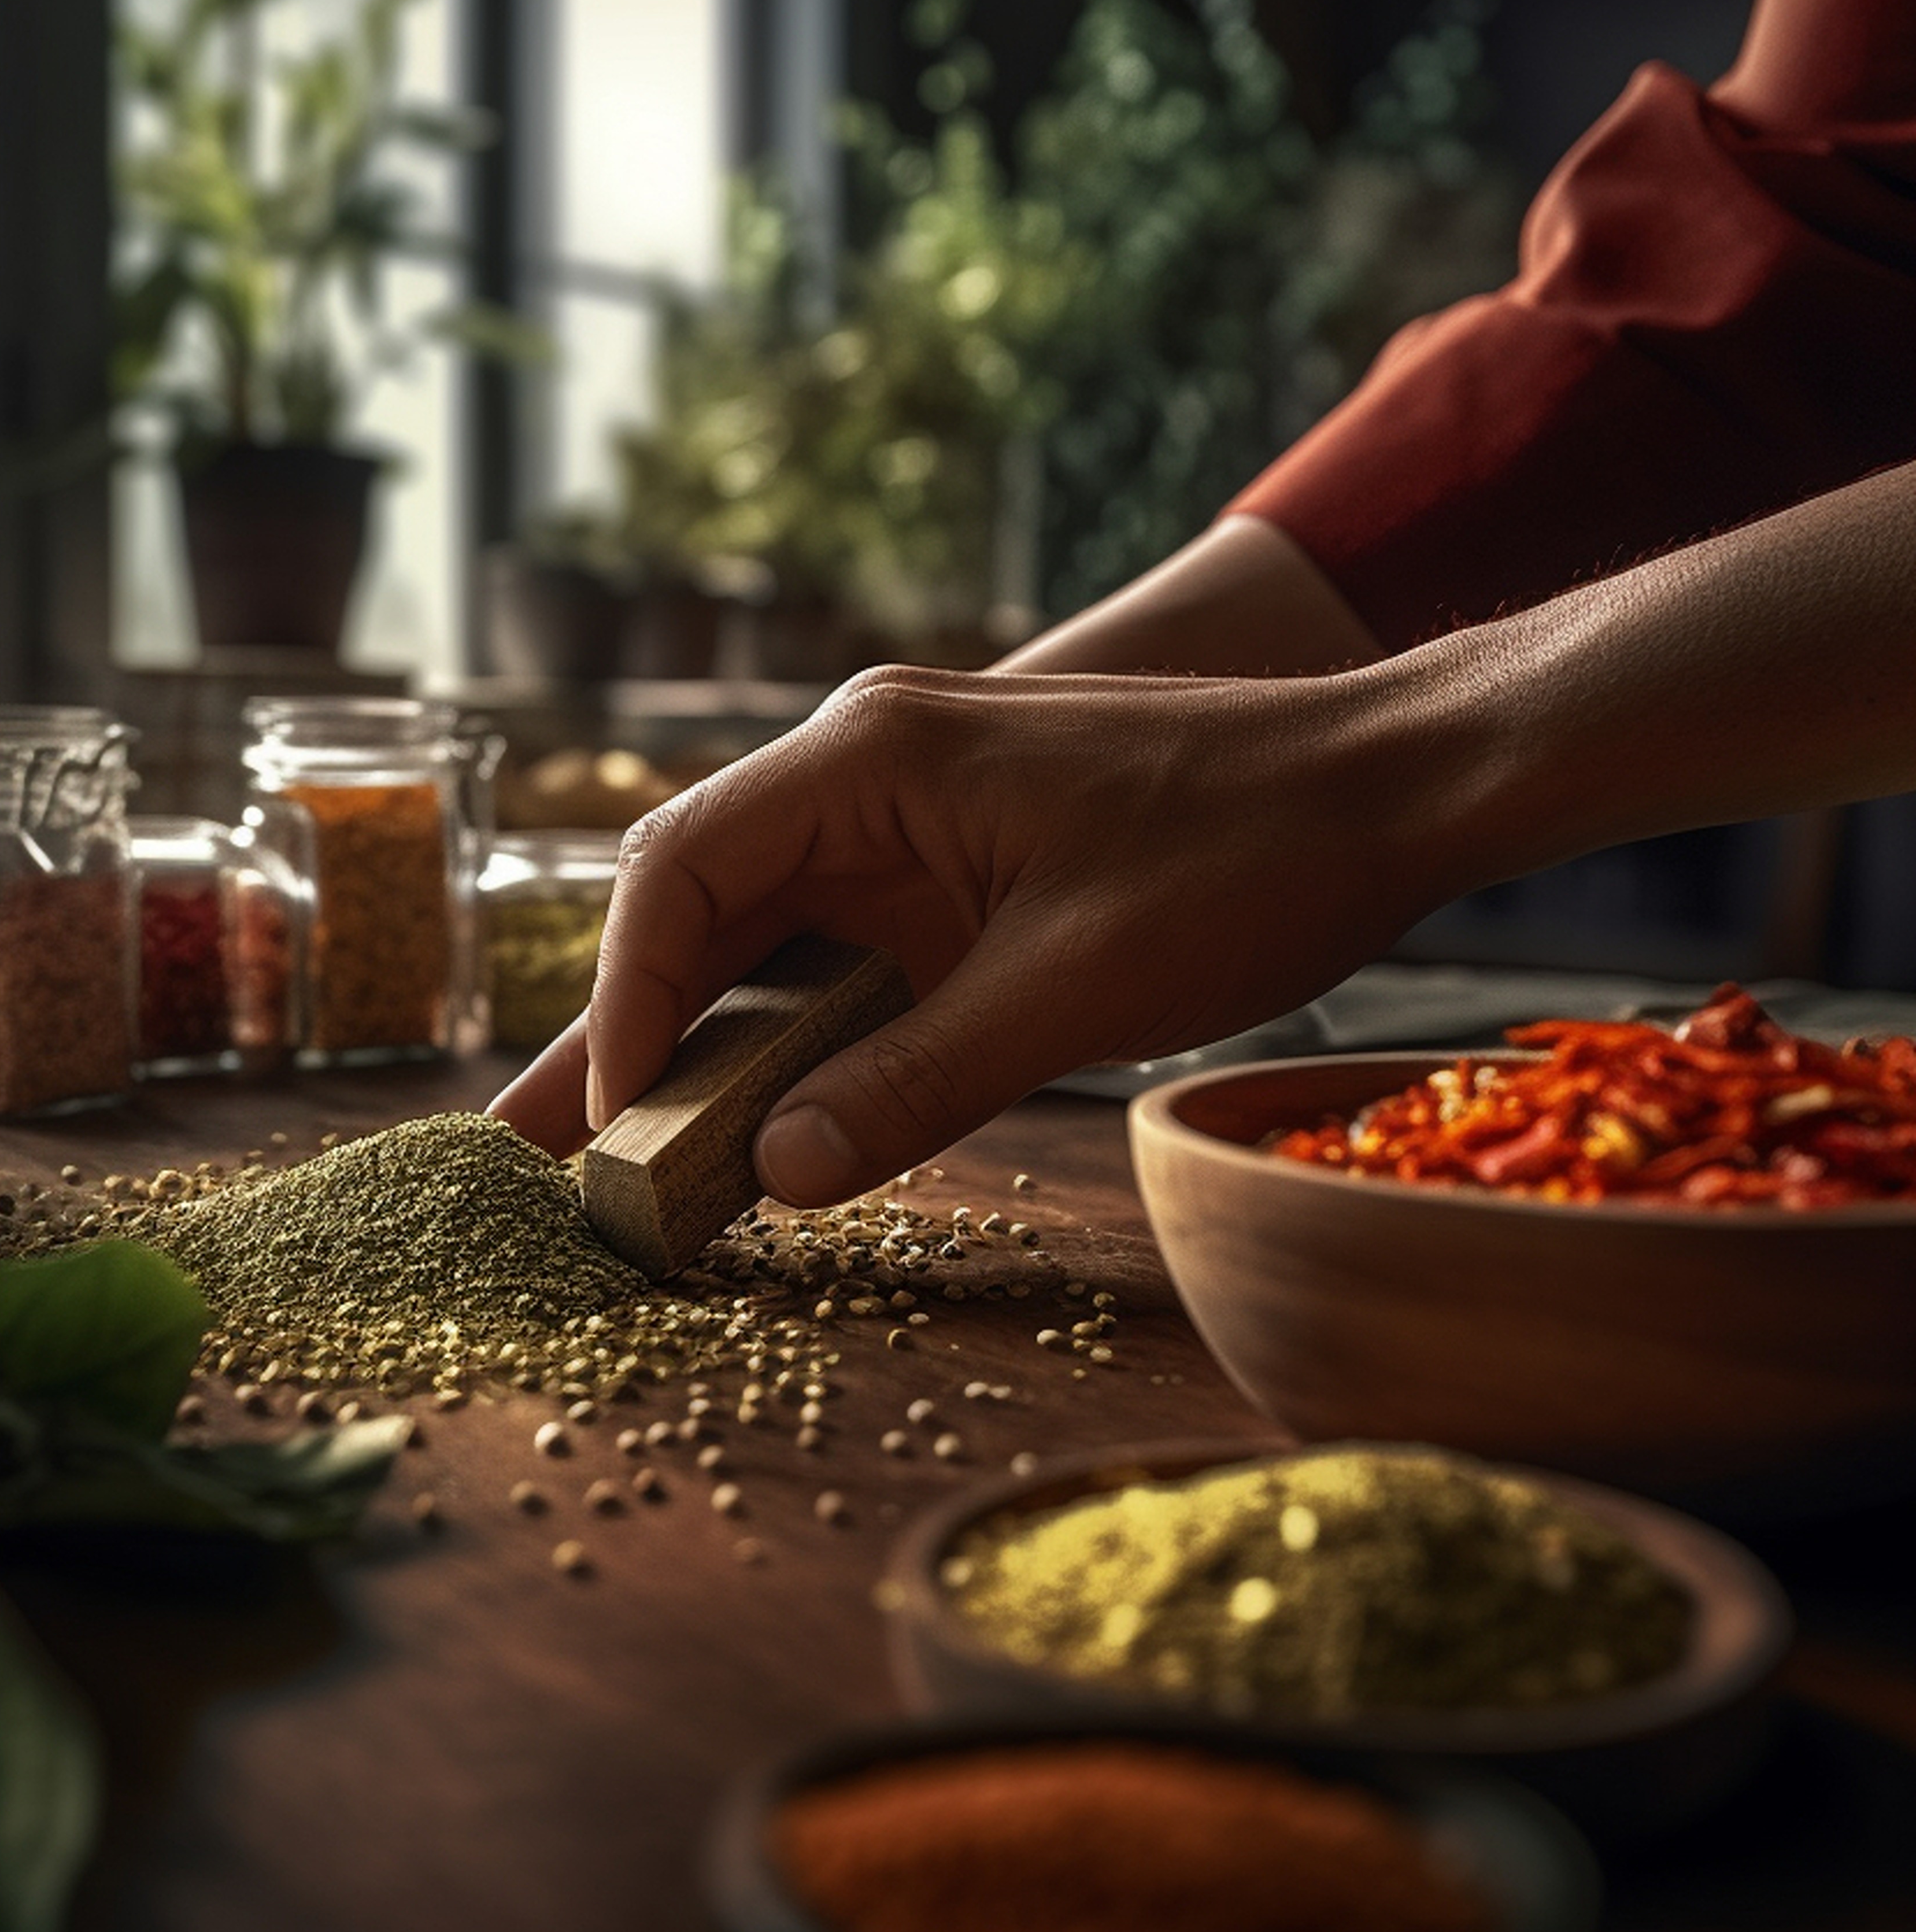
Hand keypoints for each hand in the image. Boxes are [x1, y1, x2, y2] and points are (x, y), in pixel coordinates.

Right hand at [489, 660, 1448, 1204]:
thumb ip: (922, 1079)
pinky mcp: (952, 870)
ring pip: (759, 936)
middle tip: (542, 1150)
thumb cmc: (1247, 856)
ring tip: (610, 1153)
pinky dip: (792, 1036)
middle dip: (629, 1029)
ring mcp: (908, 820)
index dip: (625, 1000)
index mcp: (874, 757)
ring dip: (700, 1043)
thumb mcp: (1078, 988)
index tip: (605, 1121)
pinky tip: (752, 1119)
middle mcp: (867, 772)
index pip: (686, 870)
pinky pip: (837, 954)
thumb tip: (785, 1174)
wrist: (1389, 789)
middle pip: (697, 902)